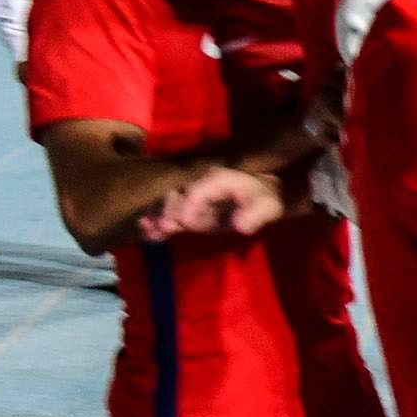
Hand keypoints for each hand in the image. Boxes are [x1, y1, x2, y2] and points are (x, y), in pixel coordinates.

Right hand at [139, 164, 288, 240]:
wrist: (261, 197)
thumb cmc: (266, 199)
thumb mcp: (268, 206)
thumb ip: (255, 215)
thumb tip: (241, 226)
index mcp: (217, 179)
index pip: (198, 190)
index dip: (189, 205)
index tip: (182, 222)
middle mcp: (198, 185)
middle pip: (175, 194)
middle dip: (167, 210)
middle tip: (164, 227)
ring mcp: (190, 198)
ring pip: (166, 204)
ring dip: (156, 217)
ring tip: (148, 230)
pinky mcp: (187, 211)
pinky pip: (169, 215)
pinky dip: (159, 224)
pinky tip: (149, 236)